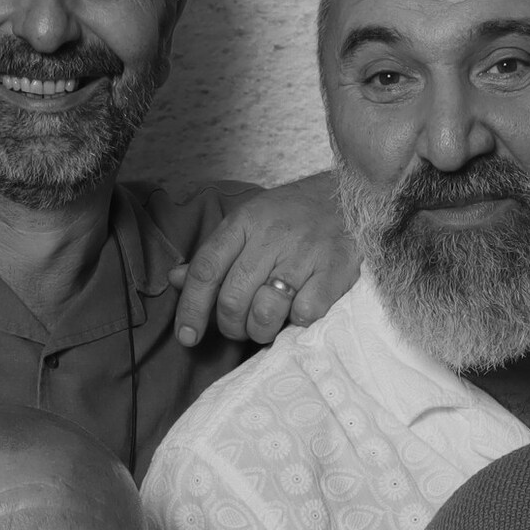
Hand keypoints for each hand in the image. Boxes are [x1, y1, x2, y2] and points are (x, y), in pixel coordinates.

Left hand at [170, 170, 359, 346]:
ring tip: (267, 324)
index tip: (187, 336)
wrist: (353, 192)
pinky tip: (299, 313)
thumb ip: (214, 255)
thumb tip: (176, 279)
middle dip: (230, 326)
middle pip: (232, 299)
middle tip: (239, 328)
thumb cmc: (294, 214)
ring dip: (261, 330)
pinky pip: (306, 313)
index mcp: (244, 222)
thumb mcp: (249, 222)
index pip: (206, 271)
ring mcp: (305, 253)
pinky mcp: (336, 268)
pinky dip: (298, 323)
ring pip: (265, 312)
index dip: (191, 309)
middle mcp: (272, 236)